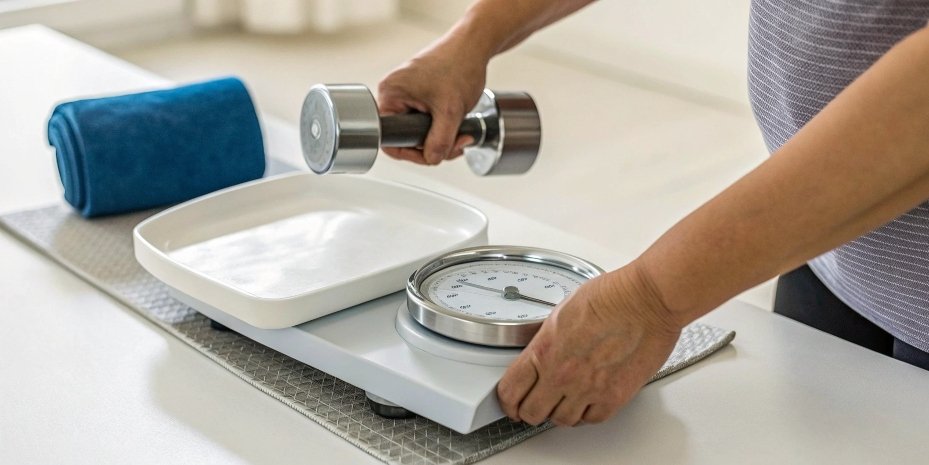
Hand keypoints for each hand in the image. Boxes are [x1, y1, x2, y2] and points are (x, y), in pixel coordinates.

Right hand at [377, 38, 488, 164]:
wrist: (473, 47)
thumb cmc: (459, 65)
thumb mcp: (451, 111)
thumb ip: (440, 141)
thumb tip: (432, 159)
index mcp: (391, 95)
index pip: (389, 139)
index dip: (412, 153)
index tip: (432, 155)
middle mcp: (394, 94)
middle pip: (407, 138)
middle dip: (434, 145)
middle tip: (456, 143)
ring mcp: (407, 94)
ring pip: (419, 131)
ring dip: (442, 137)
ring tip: (461, 131)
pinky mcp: (419, 94)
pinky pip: (425, 120)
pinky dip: (442, 127)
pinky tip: (457, 123)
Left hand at [496, 262, 681, 426]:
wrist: (647, 300)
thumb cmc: (612, 296)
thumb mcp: (561, 312)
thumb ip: (548, 339)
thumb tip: (543, 352)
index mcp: (544, 350)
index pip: (510, 390)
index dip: (507, 401)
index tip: (510, 402)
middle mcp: (562, 374)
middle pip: (532, 412)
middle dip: (529, 410)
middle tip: (533, 406)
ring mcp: (588, 389)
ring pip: (561, 420)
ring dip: (559, 413)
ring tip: (562, 402)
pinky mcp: (614, 397)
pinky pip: (591, 419)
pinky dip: (586, 414)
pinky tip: (586, 402)